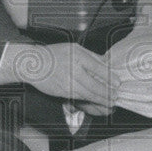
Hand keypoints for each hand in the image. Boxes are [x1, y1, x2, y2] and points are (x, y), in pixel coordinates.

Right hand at [0, 43, 118, 113]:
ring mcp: (68, 82)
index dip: (111, 78)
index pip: (99, 68)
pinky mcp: (63, 91)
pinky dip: (91, 101)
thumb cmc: (54, 54)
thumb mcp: (74, 47)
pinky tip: (97, 103)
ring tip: (111, 102)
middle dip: (108, 92)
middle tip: (116, 96)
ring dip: (102, 100)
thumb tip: (106, 63)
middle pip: (96, 84)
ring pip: (89, 94)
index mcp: (78, 56)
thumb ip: (91, 55)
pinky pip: (80, 97)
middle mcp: (74, 69)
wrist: (33, 64)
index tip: (118, 83)